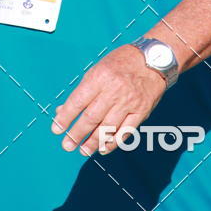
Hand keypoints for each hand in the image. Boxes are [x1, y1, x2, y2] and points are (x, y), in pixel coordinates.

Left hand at [51, 44, 167, 155]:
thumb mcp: (98, 69)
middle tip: (67, 145)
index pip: (78, 101)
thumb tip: (62, 111)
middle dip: (77, 134)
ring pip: (108, 128)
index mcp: (100, 76)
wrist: (153, 59)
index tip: (56, 129)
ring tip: (83, 150)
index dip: (66, 117)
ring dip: (93, 142)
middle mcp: (114, 90)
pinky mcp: (142, 111)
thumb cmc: (121, 63)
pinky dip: (113, 143)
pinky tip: (103, 149)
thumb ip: (82, 91)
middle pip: (91, 117)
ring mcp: (129, 102)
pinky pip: (126, 132)